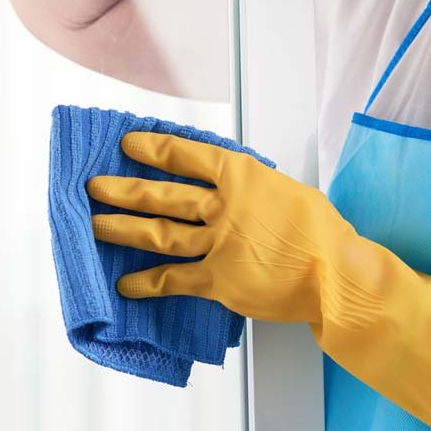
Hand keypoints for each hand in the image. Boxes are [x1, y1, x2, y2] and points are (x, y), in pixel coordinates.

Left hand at [87, 131, 355, 323]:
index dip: (154, 149)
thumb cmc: (321, 231)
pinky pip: (173, 280)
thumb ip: (256, 189)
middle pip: (162, 195)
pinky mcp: (218, 281)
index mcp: (243, 177)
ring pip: (159, 234)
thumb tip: (239, 192)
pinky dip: (147, 283)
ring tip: (95, 226)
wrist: (335, 272)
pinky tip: (126, 285)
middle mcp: (223, 206)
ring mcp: (217, 244)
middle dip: (124, 190)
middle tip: (95, 187)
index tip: (130, 145)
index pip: (187, 155)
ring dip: (123, 230)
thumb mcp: (289, 191)